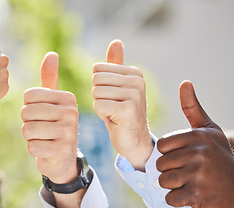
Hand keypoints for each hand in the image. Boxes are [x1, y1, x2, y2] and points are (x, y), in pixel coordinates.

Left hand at [21, 52, 78, 183]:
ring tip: (43, 138)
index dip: (28, 106)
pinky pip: (32, 147)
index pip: (29, 96)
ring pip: (27, 130)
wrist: (63, 159)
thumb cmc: (54, 125)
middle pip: (26, 112)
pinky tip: (45, 149)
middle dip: (27, 123)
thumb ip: (50, 79)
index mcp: (68, 98)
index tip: (41, 114)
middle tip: (41, 128)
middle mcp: (71, 113)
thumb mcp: (53, 102)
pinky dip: (34, 149)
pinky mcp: (62, 150)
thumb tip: (52, 54)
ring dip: (30, 137)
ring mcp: (68, 132)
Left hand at [92, 40, 152, 170]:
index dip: (99, 86)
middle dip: (98, 96)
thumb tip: (116, 41)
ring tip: (114, 113)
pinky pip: (98, 105)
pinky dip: (102, 115)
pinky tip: (114, 120)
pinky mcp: (127, 109)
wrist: (134, 140)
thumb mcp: (117, 87)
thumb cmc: (121, 112)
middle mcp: (137, 81)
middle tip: (112, 107)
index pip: (97, 70)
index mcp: (134, 72)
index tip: (112, 97)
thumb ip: (116, 65)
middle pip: (96, 80)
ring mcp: (134, 94)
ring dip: (100, 106)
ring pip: (96, 93)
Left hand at [157, 80, 233, 207]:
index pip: (161, 146)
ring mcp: (198, 175)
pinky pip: (170, 198)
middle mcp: (198, 153)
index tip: (183, 156)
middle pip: (160, 164)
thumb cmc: (218, 155)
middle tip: (188, 171)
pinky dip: (177, 199)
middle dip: (170, 170)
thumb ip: (192, 107)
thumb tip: (185, 82)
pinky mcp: (198, 195)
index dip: (168, 154)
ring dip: (172, 185)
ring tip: (189, 181)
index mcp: (197, 136)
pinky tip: (191, 193)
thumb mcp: (208, 129)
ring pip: (163, 181)